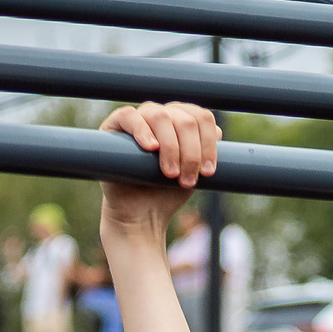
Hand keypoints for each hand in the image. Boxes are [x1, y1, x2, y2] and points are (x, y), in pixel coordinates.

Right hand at [98, 103, 220, 243]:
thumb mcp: (193, 173)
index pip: (202, 118)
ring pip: (160, 117)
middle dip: (191, 153)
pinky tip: (150, 148)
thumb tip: (218, 131)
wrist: (141, 216)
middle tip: (187, 180)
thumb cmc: (166, 194)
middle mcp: (161, 116)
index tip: (208, 173)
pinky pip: (129, 116)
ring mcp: (138, 119)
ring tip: (170, 174)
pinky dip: (142, 130)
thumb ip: (204, 152)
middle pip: (185, 119)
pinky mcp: (114, 126)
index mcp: (182, 122)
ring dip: (171, 147)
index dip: (209, 144)